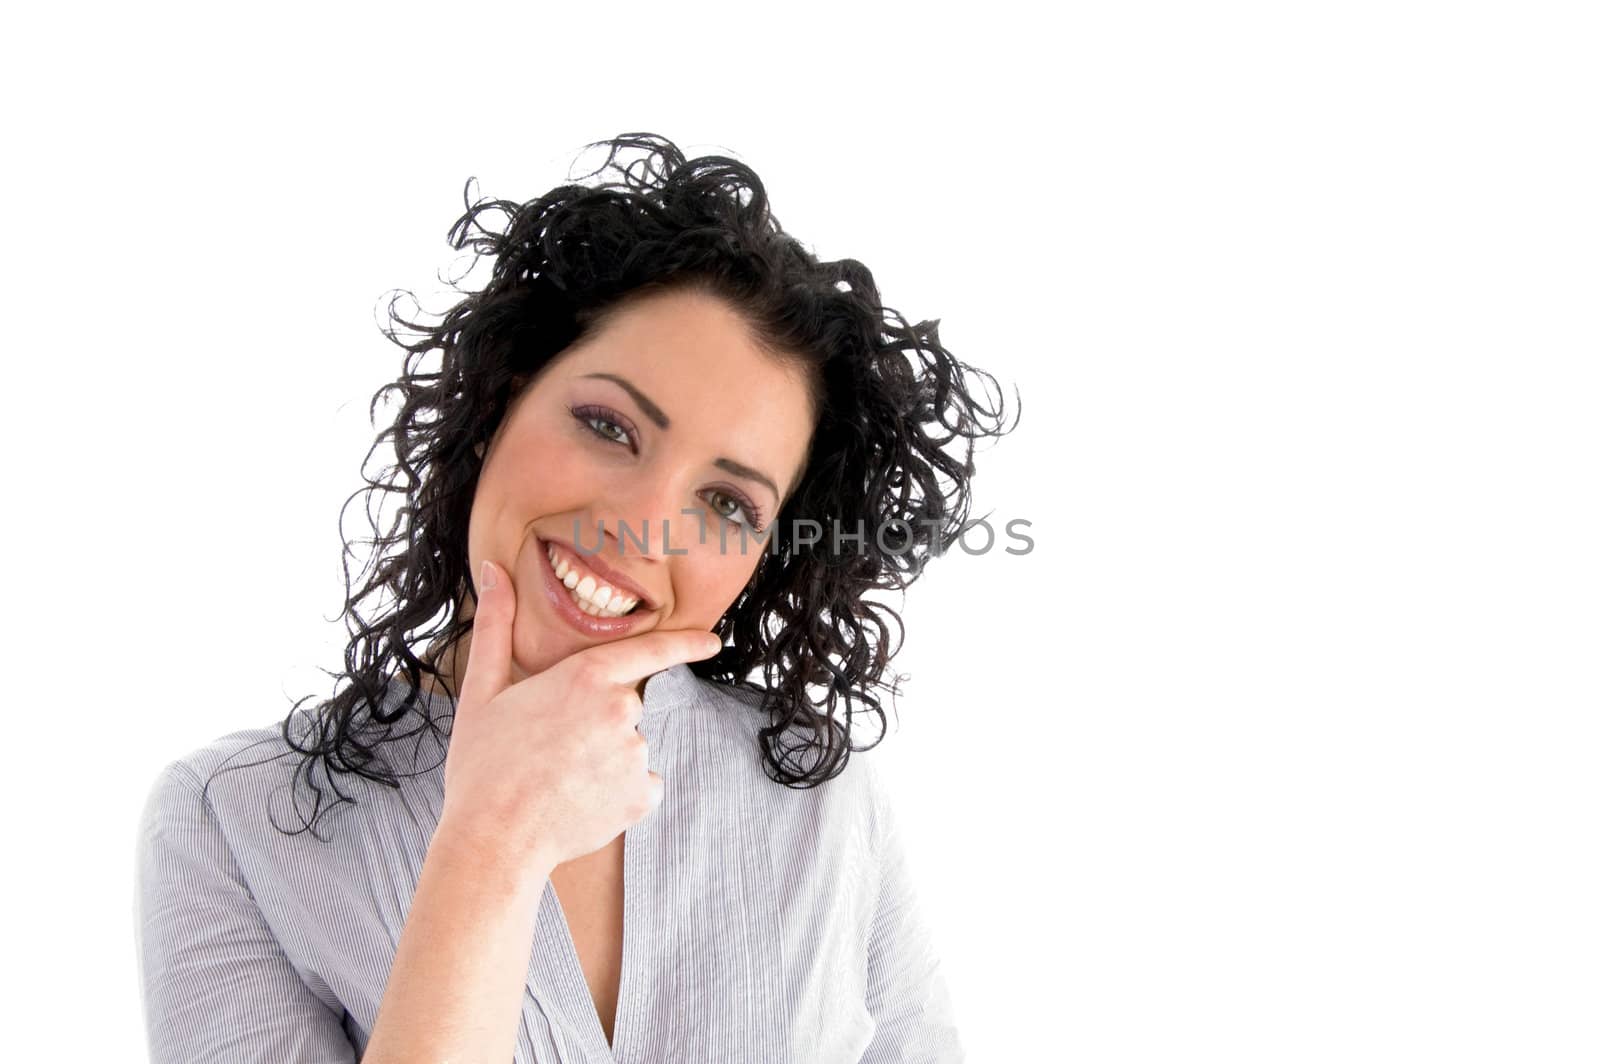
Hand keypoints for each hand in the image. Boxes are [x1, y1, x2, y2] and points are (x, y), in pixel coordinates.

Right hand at [436, 558, 721, 873]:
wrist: (493, 840)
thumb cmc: (482, 766)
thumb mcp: (483, 690)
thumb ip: (496, 624)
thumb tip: (493, 569)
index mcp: (586, 676)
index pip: (650, 650)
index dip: (685, 643)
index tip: (713, 641)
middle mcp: (621, 709)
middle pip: (624, 706)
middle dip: (596, 723)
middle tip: (550, 750)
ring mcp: (636, 753)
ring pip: (629, 748)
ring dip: (604, 761)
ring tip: (559, 780)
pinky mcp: (644, 794)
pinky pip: (639, 785)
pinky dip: (617, 794)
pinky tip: (581, 802)